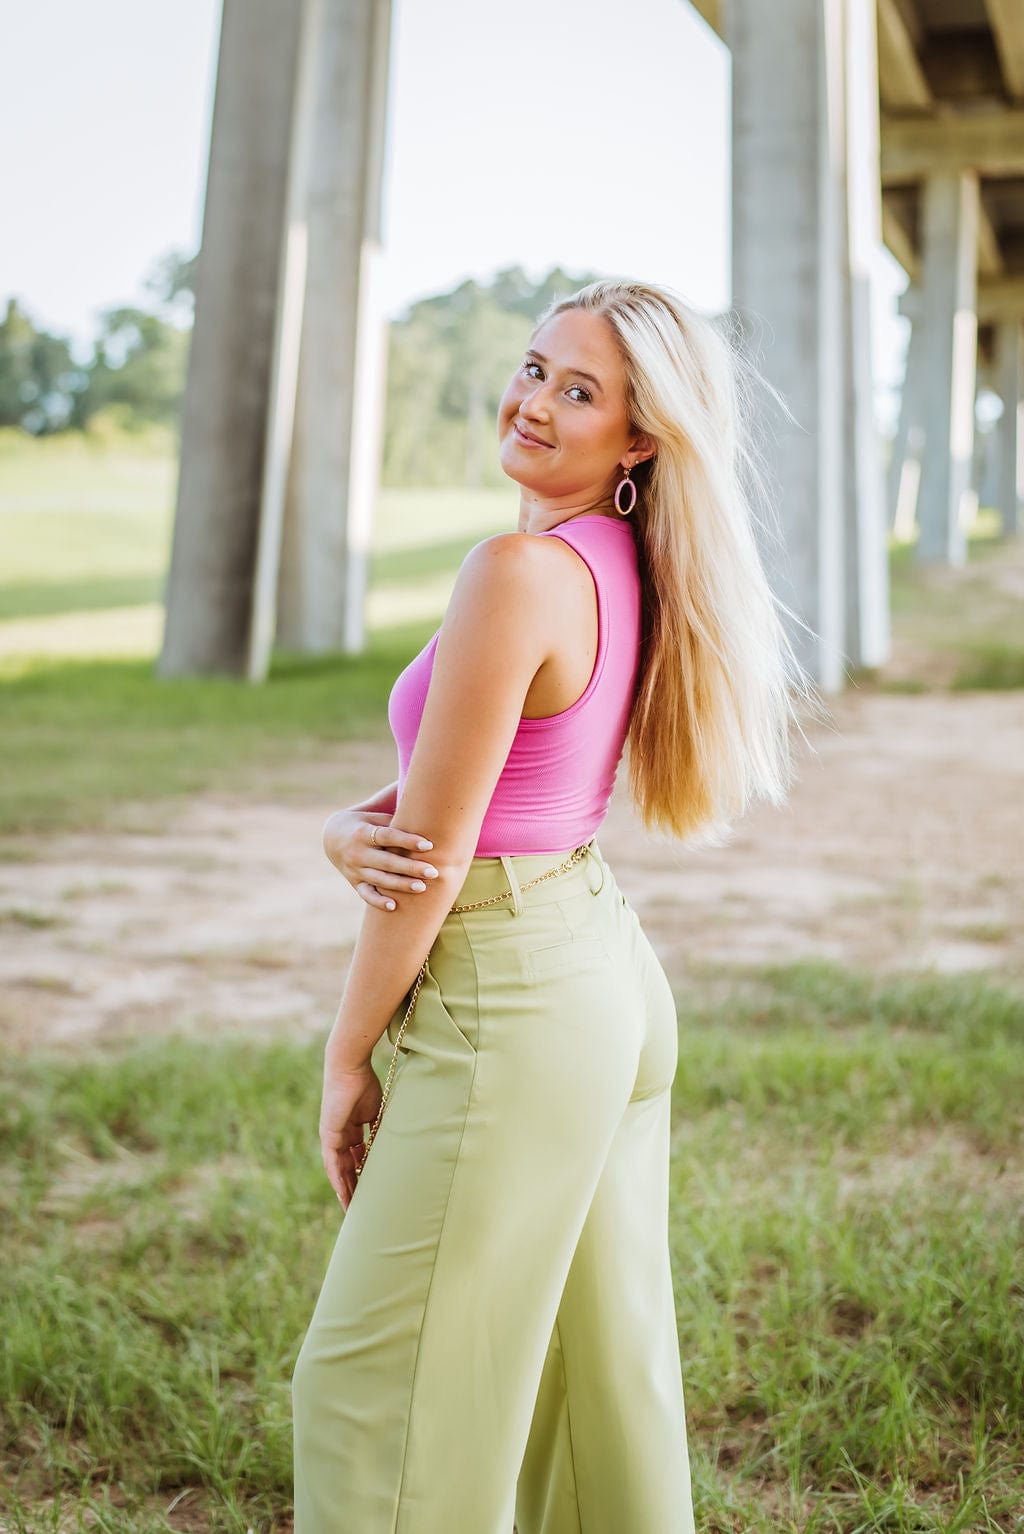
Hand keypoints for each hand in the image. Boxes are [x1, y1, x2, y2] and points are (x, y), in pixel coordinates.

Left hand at [319, 1061, 383, 1208]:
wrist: (351, 1067)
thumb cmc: (366, 1082)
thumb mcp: (377, 1112)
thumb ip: (380, 1129)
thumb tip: (392, 1146)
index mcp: (351, 1128)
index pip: (356, 1158)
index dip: (362, 1174)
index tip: (369, 1189)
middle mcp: (339, 1135)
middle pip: (346, 1167)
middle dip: (353, 1186)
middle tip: (360, 1207)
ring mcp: (332, 1135)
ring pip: (338, 1168)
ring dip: (344, 1188)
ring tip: (351, 1208)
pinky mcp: (329, 1134)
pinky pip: (332, 1161)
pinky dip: (337, 1178)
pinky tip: (342, 1192)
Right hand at [322, 809, 438, 911]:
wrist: (332, 837)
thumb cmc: (364, 823)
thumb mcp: (374, 816)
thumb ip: (396, 818)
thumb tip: (426, 811)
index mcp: (363, 833)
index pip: (388, 837)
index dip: (407, 840)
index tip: (428, 845)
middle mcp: (357, 853)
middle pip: (387, 862)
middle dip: (410, 868)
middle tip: (433, 871)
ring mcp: (354, 870)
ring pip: (379, 879)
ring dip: (401, 884)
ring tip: (422, 887)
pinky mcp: (354, 882)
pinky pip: (366, 894)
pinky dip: (377, 901)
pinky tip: (393, 906)